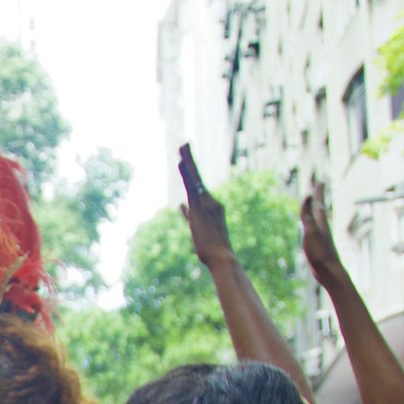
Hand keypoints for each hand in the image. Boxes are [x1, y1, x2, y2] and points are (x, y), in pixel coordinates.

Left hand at [177, 145, 234, 267]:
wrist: (223, 258)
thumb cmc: (211, 249)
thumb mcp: (198, 227)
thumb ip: (189, 214)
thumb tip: (181, 204)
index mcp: (210, 205)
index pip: (197, 184)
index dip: (190, 171)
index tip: (183, 159)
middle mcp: (210, 201)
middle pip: (196, 177)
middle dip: (189, 160)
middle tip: (183, 144)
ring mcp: (206, 204)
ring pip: (195, 179)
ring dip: (188, 162)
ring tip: (181, 147)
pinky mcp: (200, 208)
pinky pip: (193, 188)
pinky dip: (187, 175)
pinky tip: (180, 164)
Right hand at [300, 190, 344, 282]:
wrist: (331, 273)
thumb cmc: (320, 253)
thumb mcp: (311, 232)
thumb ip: (308, 215)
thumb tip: (308, 195)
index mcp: (321, 223)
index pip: (318, 203)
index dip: (318, 192)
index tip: (319, 181)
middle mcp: (323, 228)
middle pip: (320, 208)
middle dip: (318, 197)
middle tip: (318, 187)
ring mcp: (322, 237)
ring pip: (319, 219)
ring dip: (316, 210)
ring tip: (315, 205)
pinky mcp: (320, 246)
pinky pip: (316, 230)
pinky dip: (313, 225)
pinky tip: (311, 229)